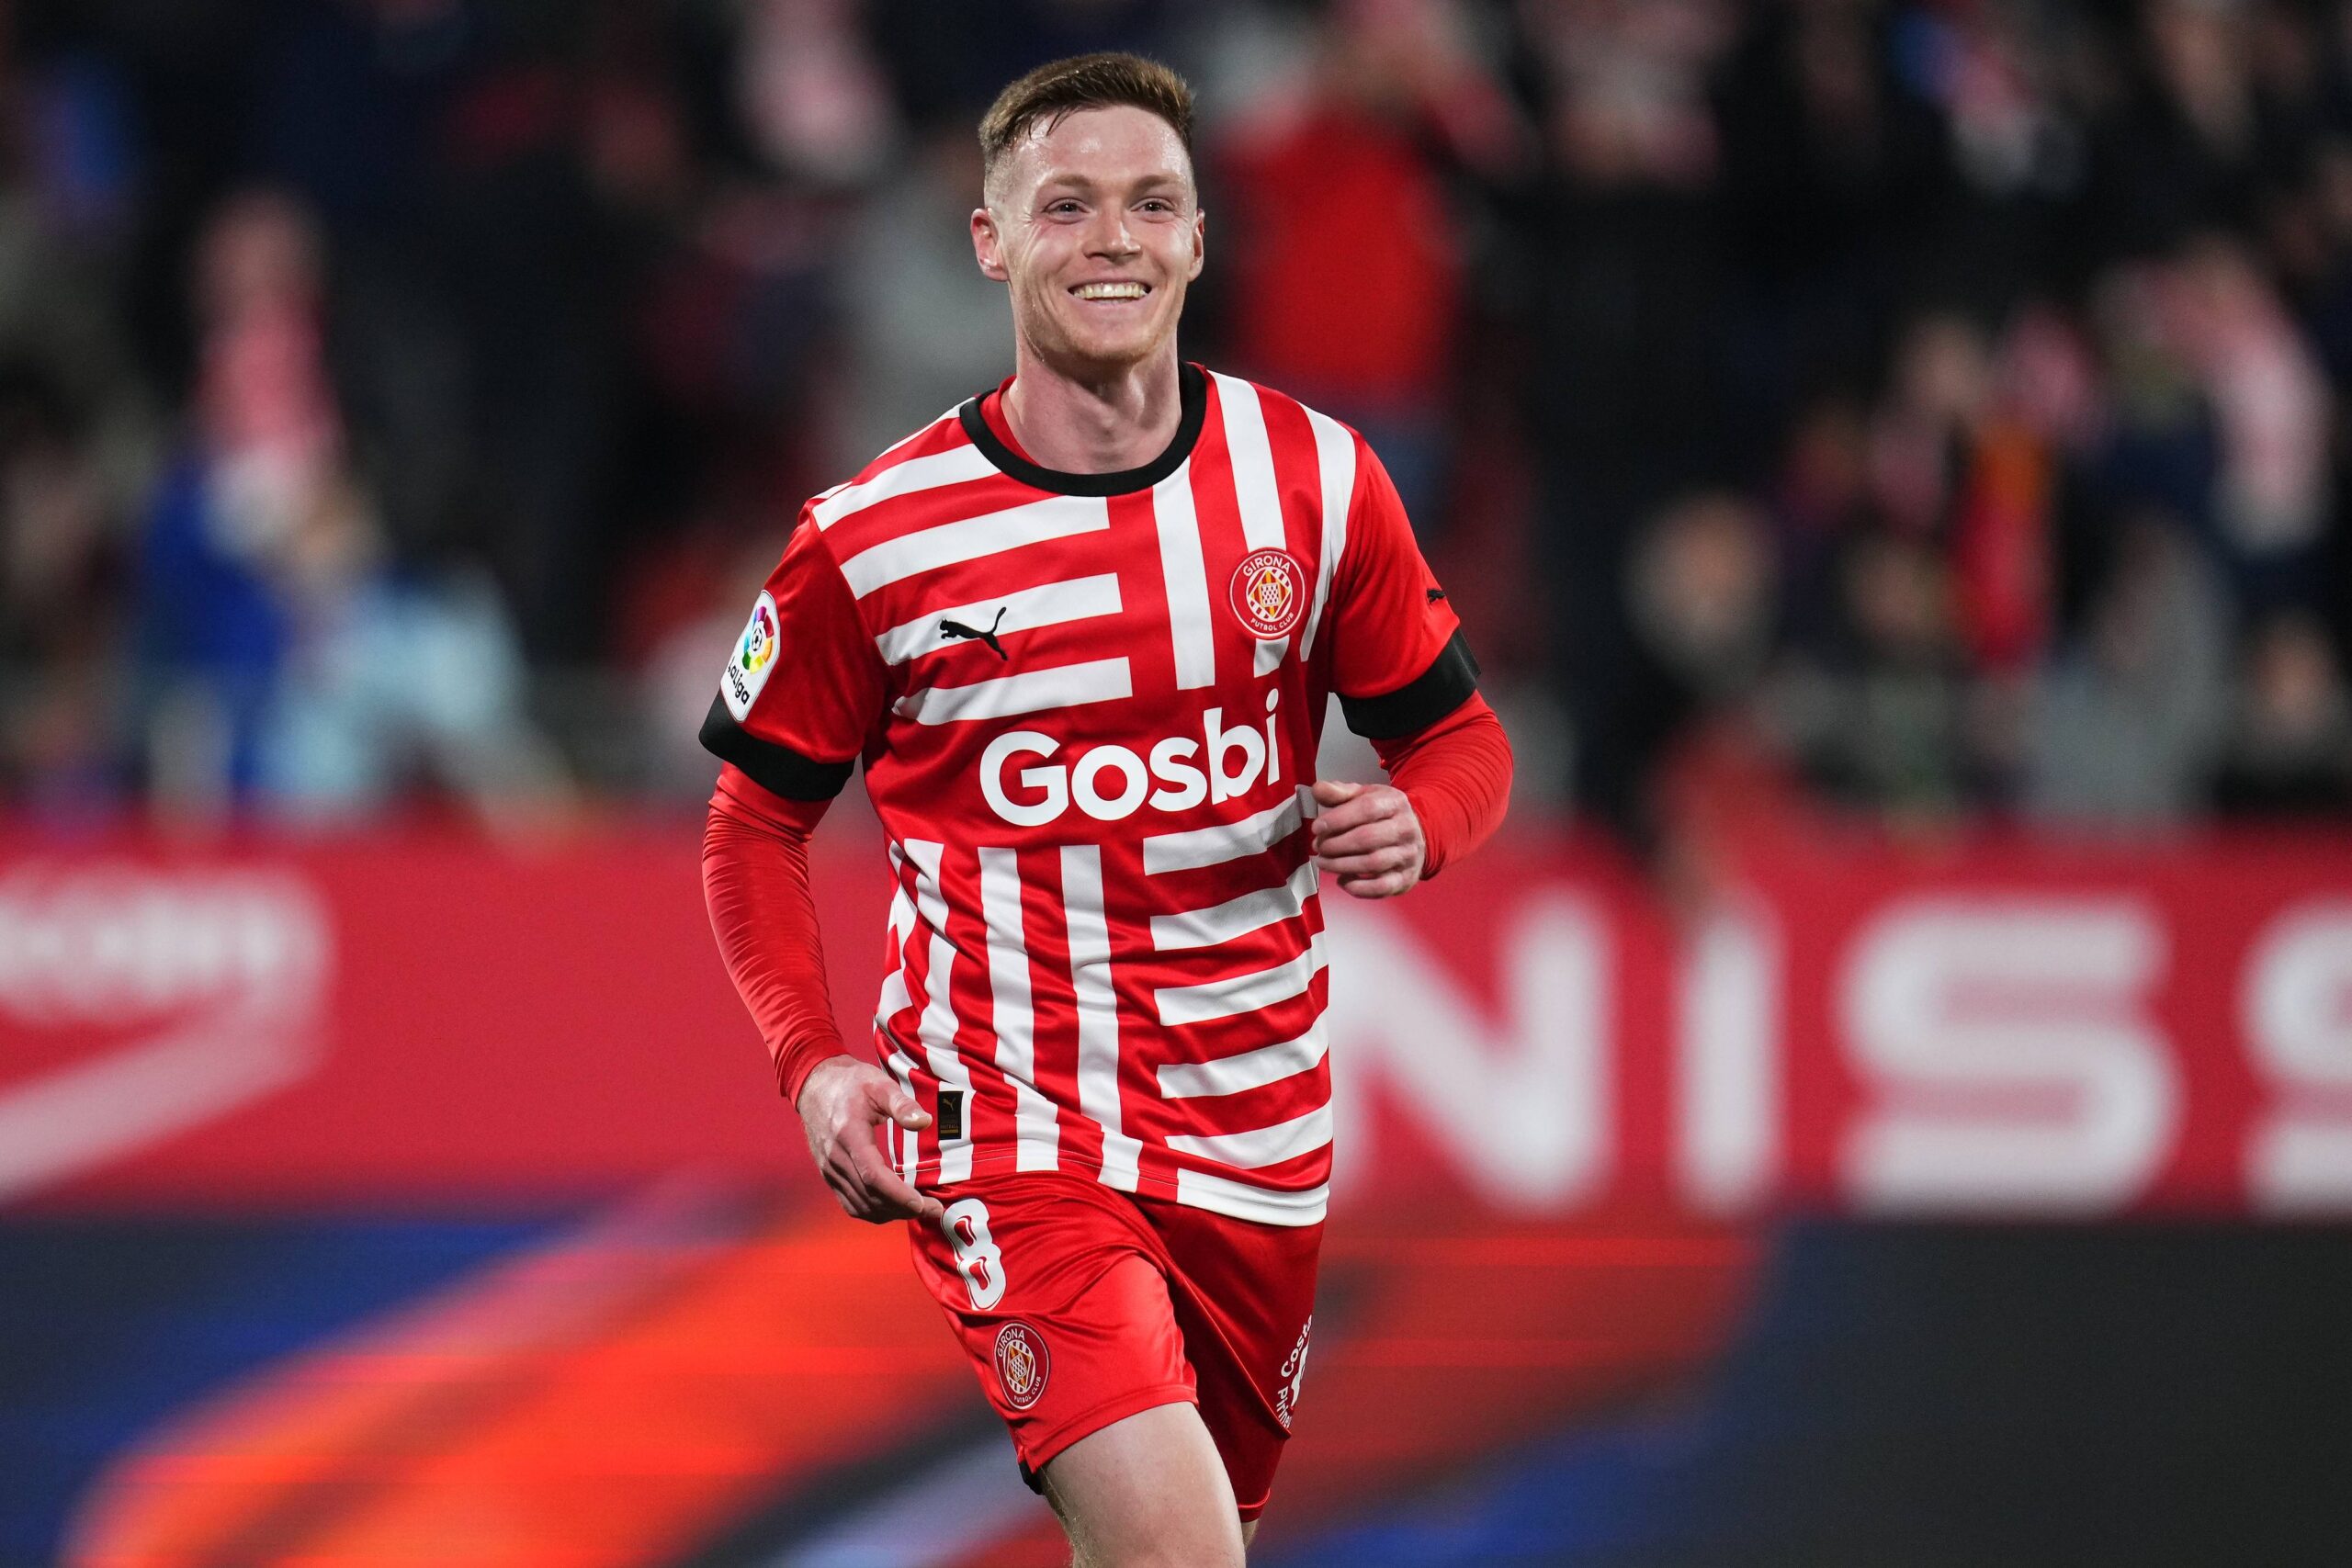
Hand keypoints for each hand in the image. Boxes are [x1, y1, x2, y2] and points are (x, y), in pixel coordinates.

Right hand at [794, 1055, 944, 1223]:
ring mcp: (829, 1169)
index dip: (899, 1195)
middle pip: (870, 1196)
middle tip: (934, 1209)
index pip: (873, 1176)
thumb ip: (902, 1104)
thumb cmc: (850, 1083)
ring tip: (919, 1209)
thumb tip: (925, 1122)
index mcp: (849, 1134)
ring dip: (890, 1213)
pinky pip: (850, 1203)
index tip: (923, 1204)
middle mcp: (835, 1157)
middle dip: (903, 1208)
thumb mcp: (879, 1084)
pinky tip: (894, 1208)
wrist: (815, 1085)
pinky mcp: (829, 1175)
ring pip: (860, 1205)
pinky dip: (873, 1211)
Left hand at [1310, 779, 1424, 898]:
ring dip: (1341, 866)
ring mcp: (1408, 855)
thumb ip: (1339, 793)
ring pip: (1373, 864)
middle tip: (1318, 847)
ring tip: (1323, 862)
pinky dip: (1358, 888)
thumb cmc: (1382, 814)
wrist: (1416, 834)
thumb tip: (1317, 789)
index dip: (1338, 819)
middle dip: (1336, 845)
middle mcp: (1406, 829)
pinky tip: (1343, 880)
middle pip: (1367, 838)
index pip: (1367, 809)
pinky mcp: (1406, 878)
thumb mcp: (1364, 796)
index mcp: (1395, 803)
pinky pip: (1381, 887)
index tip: (1317, 827)